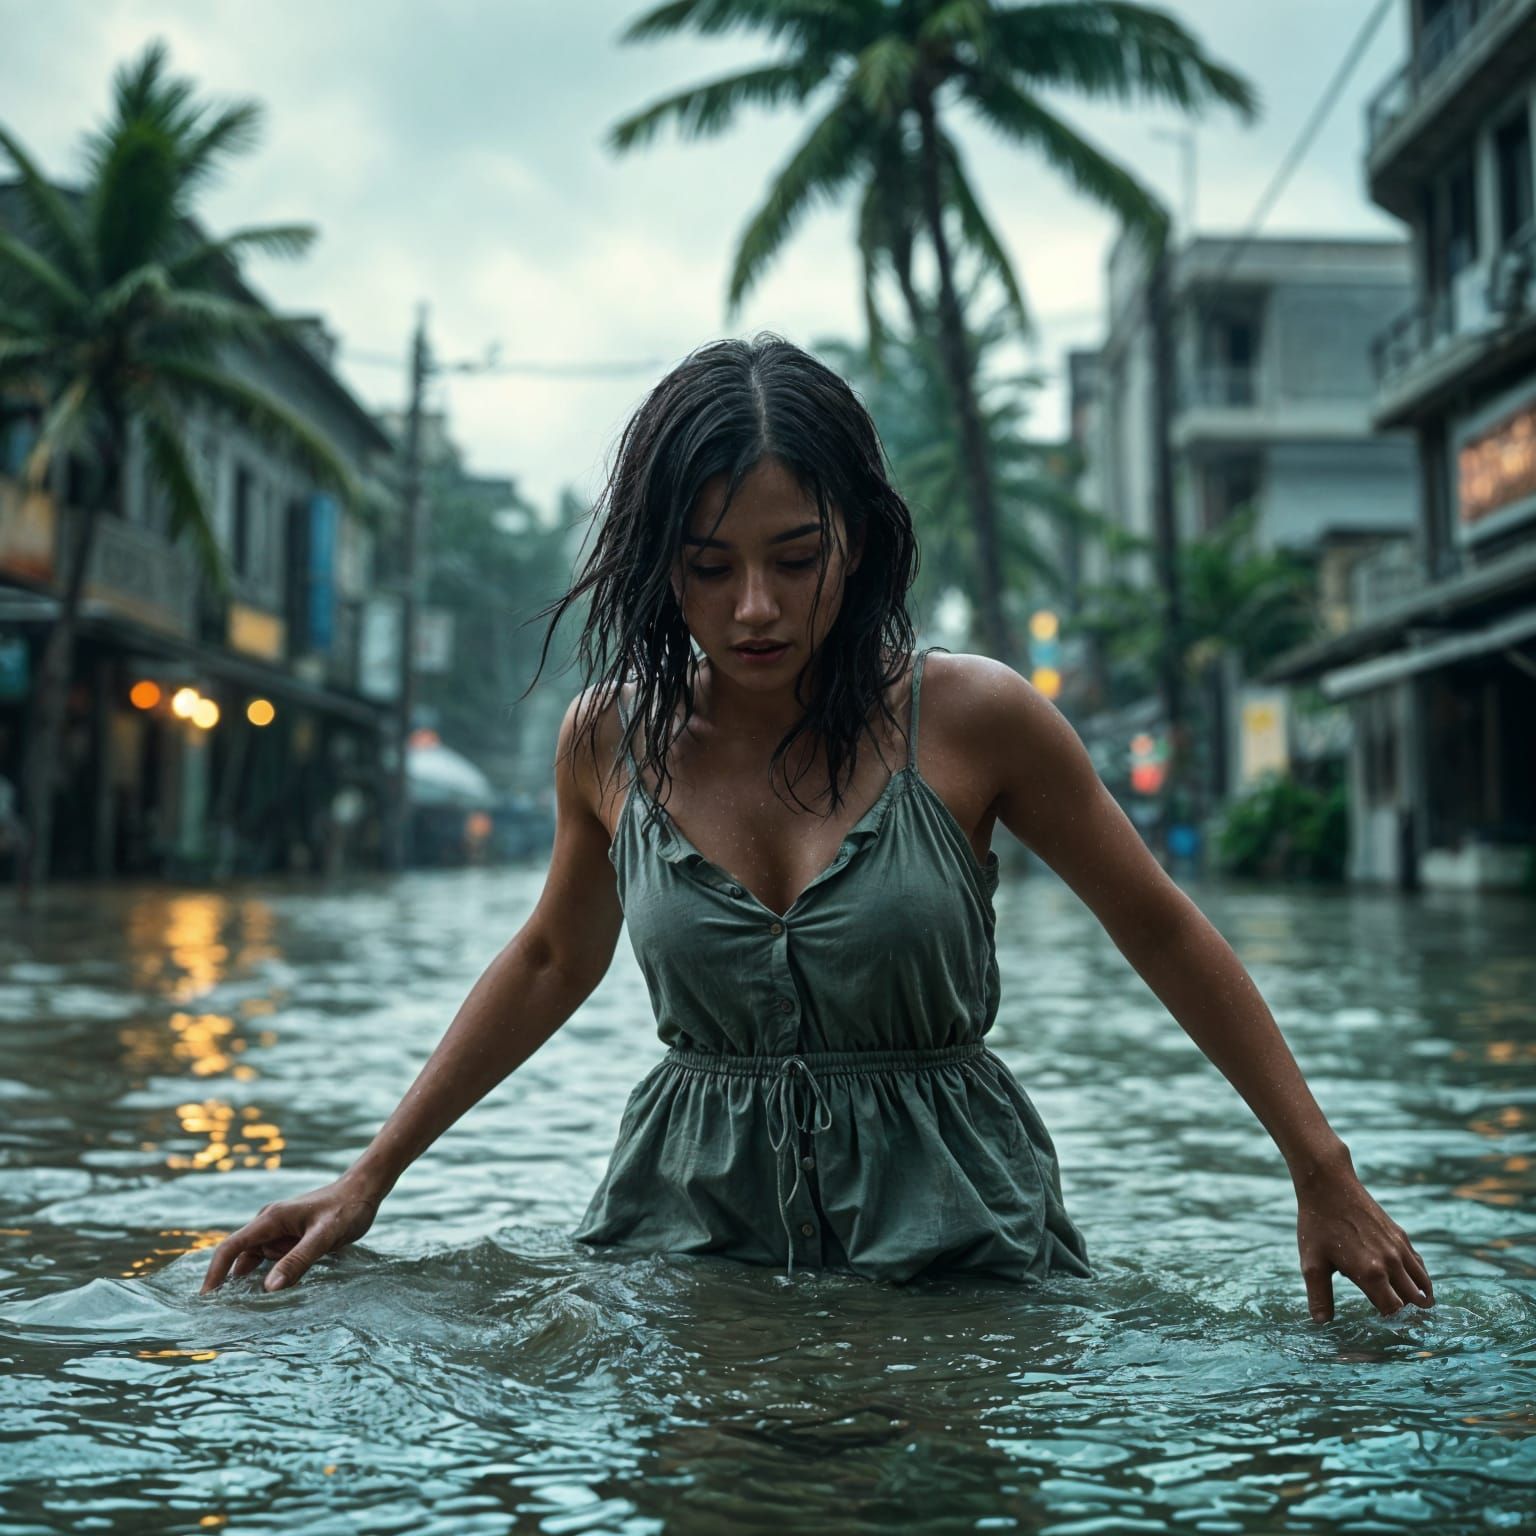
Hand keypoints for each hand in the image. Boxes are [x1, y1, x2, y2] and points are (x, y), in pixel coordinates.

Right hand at [199, 1173, 381, 1294]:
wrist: (365, 1190)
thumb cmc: (347, 1209)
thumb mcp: (324, 1237)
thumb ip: (298, 1260)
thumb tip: (269, 1290)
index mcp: (271, 1219)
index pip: (231, 1247)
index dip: (215, 1273)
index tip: (206, 1300)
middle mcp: (270, 1224)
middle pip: (242, 1258)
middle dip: (235, 1285)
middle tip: (232, 1317)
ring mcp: (280, 1230)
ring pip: (259, 1262)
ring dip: (257, 1283)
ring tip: (255, 1312)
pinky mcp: (291, 1237)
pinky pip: (274, 1260)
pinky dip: (273, 1276)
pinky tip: (279, 1294)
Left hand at [1294, 1154, 1433, 1321]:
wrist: (1329, 1184)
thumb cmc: (1318, 1225)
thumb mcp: (1312, 1263)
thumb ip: (1319, 1295)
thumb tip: (1321, 1323)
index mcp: (1371, 1274)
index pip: (1394, 1311)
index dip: (1392, 1322)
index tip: (1386, 1329)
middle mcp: (1391, 1263)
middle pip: (1412, 1300)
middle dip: (1409, 1313)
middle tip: (1405, 1324)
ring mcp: (1399, 1248)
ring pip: (1422, 1283)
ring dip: (1420, 1297)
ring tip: (1417, 1308)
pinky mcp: (1401, 1235)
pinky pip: (1418, 1264)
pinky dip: (1420, 1278)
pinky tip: (1413, 1283)